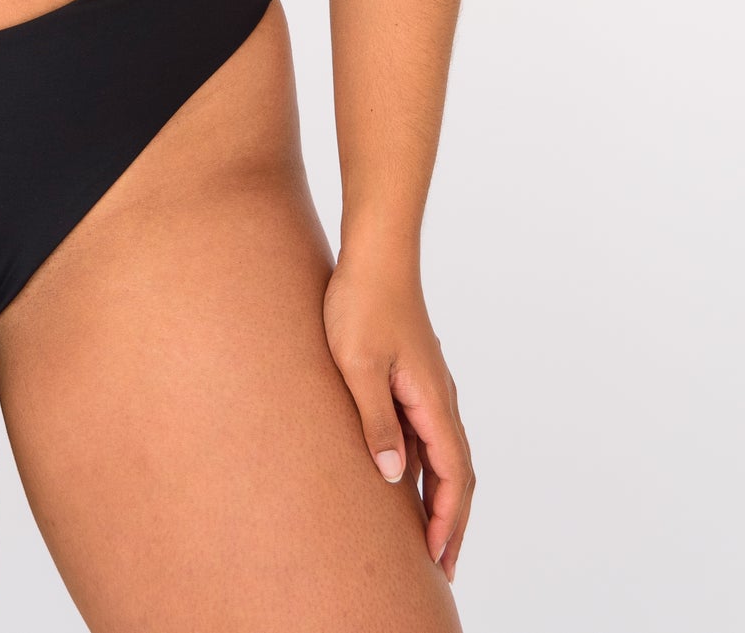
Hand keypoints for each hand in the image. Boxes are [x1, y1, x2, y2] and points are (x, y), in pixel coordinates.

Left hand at [322, 241, 473, 583]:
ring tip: (427, 534)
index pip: (453, 476)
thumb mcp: (358, 366)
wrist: (376, 252)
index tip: (437, 558)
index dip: (447, 521)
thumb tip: (397, 478)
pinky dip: (427, 466)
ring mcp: (429, 386)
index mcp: (432, 400)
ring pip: (445, 453)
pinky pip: (428, 432)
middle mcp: (439, 397)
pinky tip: (406, 477)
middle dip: (452, 520)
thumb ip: (376, 422)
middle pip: (458, 472)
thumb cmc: (362, 303)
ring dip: (441, 496)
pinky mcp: (414, 374)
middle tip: (442, 566)